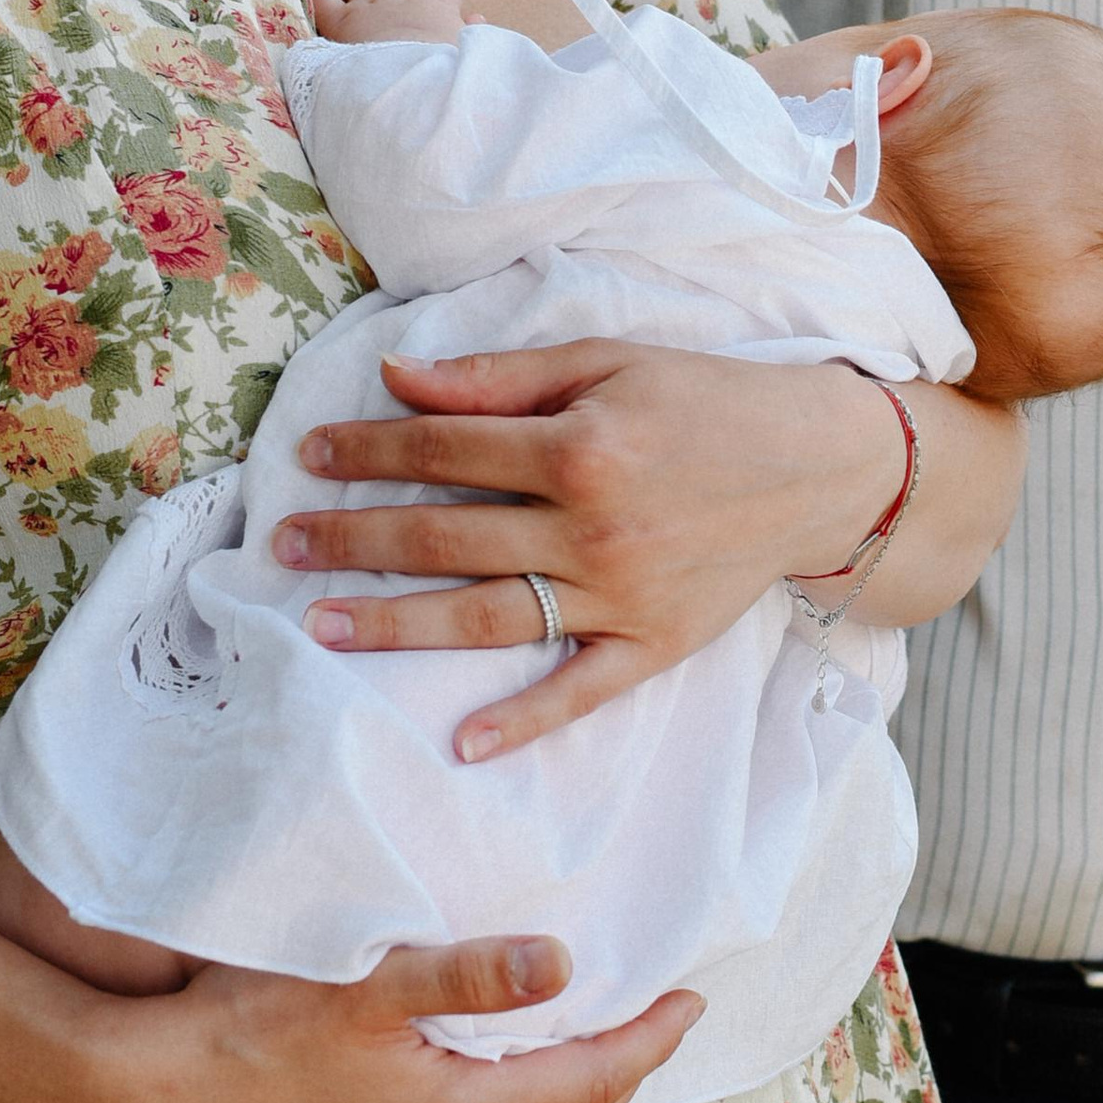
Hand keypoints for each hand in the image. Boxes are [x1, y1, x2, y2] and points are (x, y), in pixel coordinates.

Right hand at [88, 931, 701, 1102]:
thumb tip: (568, 963)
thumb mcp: (361, 981)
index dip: (650, 1040)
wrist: (135, 1100)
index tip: (691, 1001)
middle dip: (620, 1081)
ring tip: (575, 1072)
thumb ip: (470, 973)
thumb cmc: (244, 1025)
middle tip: (652, 1032)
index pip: (589, 1080)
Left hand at [273, 341, 912, 758]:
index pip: (443, 447)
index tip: (308, 456)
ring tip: (320, 627)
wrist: (819, 465)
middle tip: (283, 544)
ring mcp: (621, 593)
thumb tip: (396, 379)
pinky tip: (460, 742)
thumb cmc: (707, 400)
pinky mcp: (654, 643)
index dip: (368, 450)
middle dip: (354, 538)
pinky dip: (521, 720)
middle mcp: (592, 524)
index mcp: (578, 443)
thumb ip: (499, 376)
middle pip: (444, 535)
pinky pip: (578, 691)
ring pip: (486, 615)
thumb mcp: (607, 360)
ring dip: (397, 624)